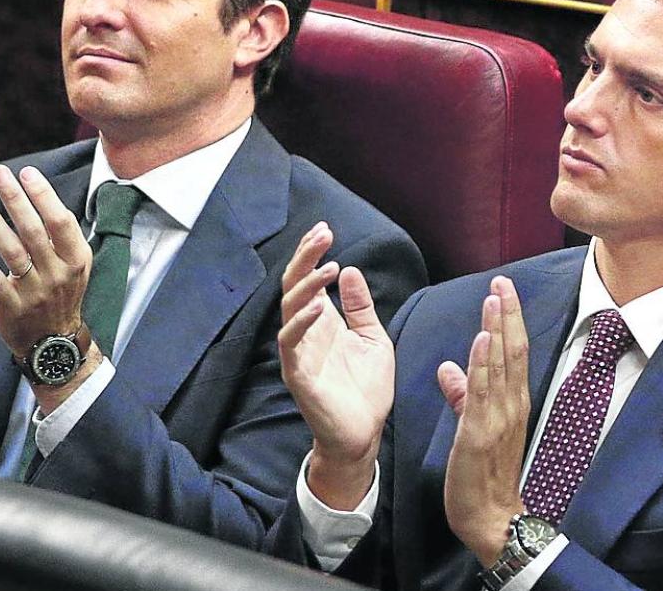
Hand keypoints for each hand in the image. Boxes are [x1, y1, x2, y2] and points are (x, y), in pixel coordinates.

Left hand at [0, 164, 90, 359]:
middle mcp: (58, 273)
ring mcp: (35, 291)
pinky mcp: (12, 306)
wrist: (54, 342)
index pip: (60, 221)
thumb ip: (64, 236)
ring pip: (11, 250)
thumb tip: (46, 197)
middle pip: (33, 230)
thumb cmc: (62, 293)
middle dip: (14, 198)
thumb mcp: (76, 265)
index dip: (43, 195)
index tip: (26, 172)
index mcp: (76, 259)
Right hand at [278, 222, 392, 508]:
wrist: (364, 433)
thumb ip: (361, 307)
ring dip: (306, 286)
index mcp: (321, 322)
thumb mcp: (372, 338)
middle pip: (293, 287)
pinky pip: (291, 345)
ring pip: (289, 311)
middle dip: (305, 258)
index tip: (325, 229)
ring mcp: (298, 354)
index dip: (312, 253)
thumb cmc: (366, 388)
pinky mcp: (298, 377)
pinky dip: (302, 323)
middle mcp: (304, 333)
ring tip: (328, 266)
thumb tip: (351, 270)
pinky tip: (318, 307)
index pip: (307, 279)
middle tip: (323, 234)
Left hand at [440, 276, 530, 565]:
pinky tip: (481, 340)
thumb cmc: (482, 476)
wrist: (490, 519)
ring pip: (500, 366)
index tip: (503, 289)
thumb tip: (450, 368)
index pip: (512, 353)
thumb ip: (463, 396)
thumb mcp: (471, 428)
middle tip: (503, 281)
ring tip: (494, 298)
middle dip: (507, 314)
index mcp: (510, 403)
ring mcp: (497, 419)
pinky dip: (483, 364)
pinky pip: (482, 393)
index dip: (509, 319)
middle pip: (512, 351)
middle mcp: (510, 406)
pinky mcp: (478, 434)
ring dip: (496, 329)